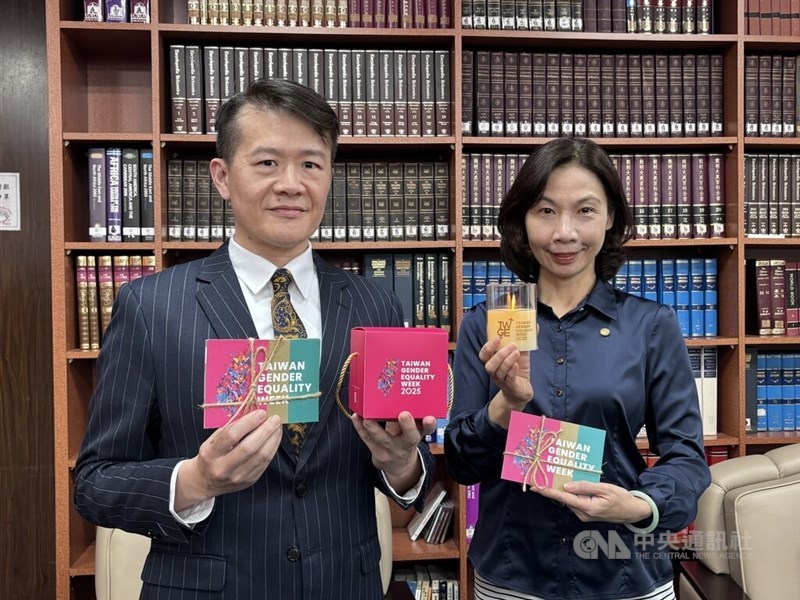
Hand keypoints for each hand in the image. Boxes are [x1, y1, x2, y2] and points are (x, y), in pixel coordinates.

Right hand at [176, 409, 282, 510]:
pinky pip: (266, 462)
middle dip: (265, 430)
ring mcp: (238, 476)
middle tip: (275, 418)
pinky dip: (273, 447)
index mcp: (211, 454)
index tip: (261, 413)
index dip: (248, 422)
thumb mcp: (212, 441)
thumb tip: (252, 414)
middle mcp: (223, 468)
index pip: (231, 436)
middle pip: (249, 447)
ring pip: (261, 456)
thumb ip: (229, 429)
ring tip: (278, 426)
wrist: (206, 482)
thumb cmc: (210, 456)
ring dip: (273, 438)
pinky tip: (275, 437)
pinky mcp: (250, 480)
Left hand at [352, 411, 435, 494]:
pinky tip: (356, 417)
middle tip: (404, 415)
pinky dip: (360, 428)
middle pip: (410, 437)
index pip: (426, 431)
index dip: (429, 425)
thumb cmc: (405, 441)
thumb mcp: (413, 432)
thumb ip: (412, 417)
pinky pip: (367, 439)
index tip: (430, 418)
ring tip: (367, 418)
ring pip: (383, 439)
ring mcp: (391, 450)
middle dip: (408, 426)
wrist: (399, 466)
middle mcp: (406, 445)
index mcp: (417, 436)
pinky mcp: (376, 451)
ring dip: (375, 428)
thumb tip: (404, 393)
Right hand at [481, 337, 532, 409]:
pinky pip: (509, 379)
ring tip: (517, 353)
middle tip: (512, 345)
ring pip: (499, 371)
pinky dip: (512, 371)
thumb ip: (525, 341)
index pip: (483, 354)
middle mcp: (495, 372)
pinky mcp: (511, 386)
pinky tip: (517, 365)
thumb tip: (535, 325)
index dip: (488, 347)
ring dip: (507, 360)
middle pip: (489, 364)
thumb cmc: (518, 370)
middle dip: (499, 354)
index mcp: (494, 362)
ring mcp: (502, 380)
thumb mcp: (522, 354)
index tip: (497, 338)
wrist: (522, 390)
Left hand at [534, 481, 652, 523]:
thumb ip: (585, 487)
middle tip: (541, 476)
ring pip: (569, 500)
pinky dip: (570, 494)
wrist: (633, 512)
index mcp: (588, 508)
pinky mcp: (586, 514)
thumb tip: (566, 486)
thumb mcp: (605, 489)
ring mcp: (584, 516)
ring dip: (561, 491)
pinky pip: (574, 502)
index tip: (535, 487)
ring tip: (552, 477)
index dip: (548, 492)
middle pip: (564, 499)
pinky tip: (567, 485)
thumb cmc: (621, 498)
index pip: (563, 498)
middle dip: (552, 488)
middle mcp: (583, 514)